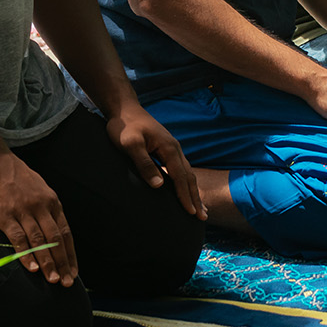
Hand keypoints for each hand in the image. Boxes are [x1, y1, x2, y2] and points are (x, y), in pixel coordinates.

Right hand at [0, 151, 76, 285]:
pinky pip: (18, 237)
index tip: (74, 272)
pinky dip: (26, 254)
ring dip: (48, 262)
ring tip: (53, 281)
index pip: (65, 232)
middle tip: (67, 283)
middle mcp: (41, 206)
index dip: (70, 254)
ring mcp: (23, 209)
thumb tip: (53, 229)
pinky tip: (32, 268)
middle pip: (56, 239)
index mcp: (51, 200)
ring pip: (39, 240)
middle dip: (63, 263)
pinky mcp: (4, 213)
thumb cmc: (13, 173)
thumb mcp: (38, 186)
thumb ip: (46, 207)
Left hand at [106, 104, 205, 219]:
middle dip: (196, 197)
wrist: (124, 109)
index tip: (191, 213)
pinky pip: (181, 169)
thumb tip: (159, 184)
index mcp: (169, 148)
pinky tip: (186, 189)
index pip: (180, 177)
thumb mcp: (130, 144)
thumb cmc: (125, 126)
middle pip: (188, 176)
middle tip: (202, 217)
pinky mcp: (166, 149)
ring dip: (193, 191)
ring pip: (187, 173)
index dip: (185, 196)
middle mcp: (175, 148)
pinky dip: (186, 182)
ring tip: (199, 208)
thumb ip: (144, 163)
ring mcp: (172, 148)